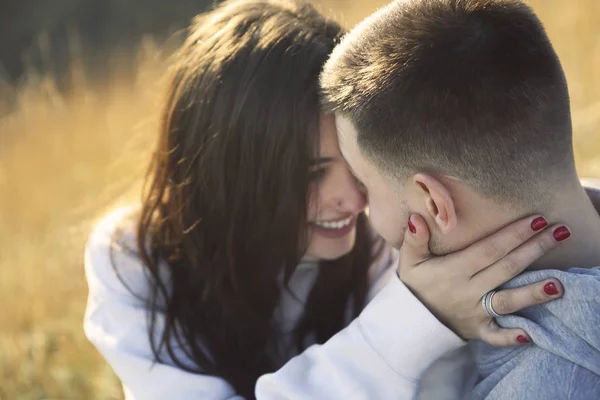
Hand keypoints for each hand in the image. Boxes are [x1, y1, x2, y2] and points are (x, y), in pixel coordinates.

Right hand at [398, 214, 568, 345]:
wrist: (407, 322)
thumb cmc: (413, 286)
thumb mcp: (409, 261)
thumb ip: (415, 240)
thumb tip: (417, 218)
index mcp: (454, 270)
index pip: (489, 249)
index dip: (513, 234)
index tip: (536, 219)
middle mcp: (468, 291)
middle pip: (506, 268)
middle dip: (534, 249)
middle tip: (559, 232)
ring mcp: (474, 312)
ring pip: (508, 302)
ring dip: (533, 293)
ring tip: (559, 284)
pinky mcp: (477, 330)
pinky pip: (496, 336)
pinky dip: (512, 337)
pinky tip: (531, 333)